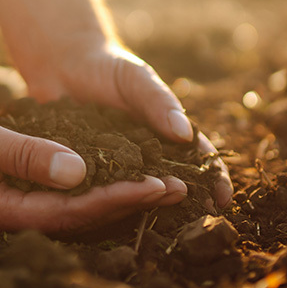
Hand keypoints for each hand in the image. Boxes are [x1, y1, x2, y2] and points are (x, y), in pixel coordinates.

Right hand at [0, 89, 188, 231]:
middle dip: (126, 200)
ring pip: (73, 200)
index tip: (155, 186)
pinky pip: (60, 183)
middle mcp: (9, 210)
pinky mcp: (14, 178)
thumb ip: (24, 155)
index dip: (114, 200)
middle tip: (176, 188)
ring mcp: (12, 195)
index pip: (67, 213)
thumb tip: (78, 174)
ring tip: (160, 180)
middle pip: (78, 214)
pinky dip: (91, 174)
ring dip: (115, 189)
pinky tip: (118, 165)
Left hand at [25, 40, 233, 209]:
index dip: (213, 178)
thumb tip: (186, 134)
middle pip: (171, 183)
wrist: (63, 64)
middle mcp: (144, 155)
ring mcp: (115, 166)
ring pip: (136, 192)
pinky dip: (107, 203)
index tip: (223, 198)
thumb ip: (159, 102)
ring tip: (158, 223)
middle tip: (197, 223)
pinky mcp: (85, 170)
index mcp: (165, 133)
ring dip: (148, 207)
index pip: (197, 159)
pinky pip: (98, 189)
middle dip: (187, 202)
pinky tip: (109, 216)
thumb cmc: (108, 67)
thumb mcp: (137, 79)